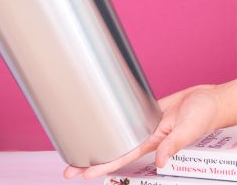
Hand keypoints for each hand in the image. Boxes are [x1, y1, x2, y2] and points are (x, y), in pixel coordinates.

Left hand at [64, 82, 235, 179]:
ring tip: (77, 147)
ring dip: (99, 143)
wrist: (207, 99)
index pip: (123, 159)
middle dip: (91, 162)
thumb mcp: (188, 130)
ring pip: (116, 137)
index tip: (84, 174)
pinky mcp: (144, 112)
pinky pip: (124, 120)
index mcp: (153, 144)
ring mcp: (142, 125)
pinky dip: (112, 124)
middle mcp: (144, 137)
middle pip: (113, 152)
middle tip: (68, 169)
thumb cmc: (202, 115)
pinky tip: (100, 124)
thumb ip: (174, 145)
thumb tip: (161, 163)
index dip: (104, 167)